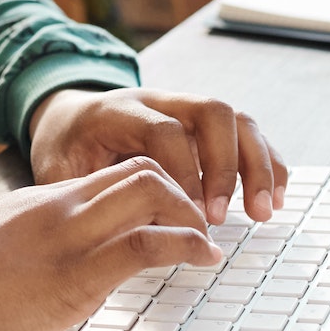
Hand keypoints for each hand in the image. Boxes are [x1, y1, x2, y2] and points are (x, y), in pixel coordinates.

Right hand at [0, 158, 220, 330]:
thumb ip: (27, 257)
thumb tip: (53, 284)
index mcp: (35, 203)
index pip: (107, 177)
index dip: (152, 190)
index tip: (170, 218)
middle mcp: (56, 208)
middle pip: (139, 170)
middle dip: (182, 193)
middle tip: (198, 226)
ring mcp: (68, 237)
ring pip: (151, 192)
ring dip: (192, 214)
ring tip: (207, 242)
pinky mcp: (77, 275)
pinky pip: (147, 245)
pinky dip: (187, 246)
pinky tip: (204, 258)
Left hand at [27, 87, 287, 226]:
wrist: (69, 117)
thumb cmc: (64, 147)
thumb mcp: (55, 167)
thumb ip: (80, 191)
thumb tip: (109, 229)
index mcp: (119, 110)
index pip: (166, 130)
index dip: (183, 172)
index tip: (188, 215)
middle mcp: (160, 101)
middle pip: (213, 112)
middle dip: (226, 166)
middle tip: (222, 217)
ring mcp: (187, 109)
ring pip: (238, 120)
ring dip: (257, 166)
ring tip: (262, 213)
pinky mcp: (206, 127)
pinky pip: (247, 136)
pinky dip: (267, 164)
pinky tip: (274, 199)